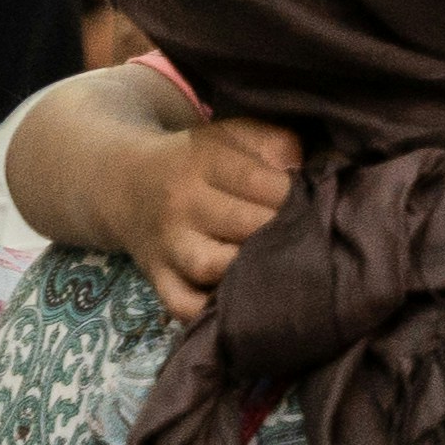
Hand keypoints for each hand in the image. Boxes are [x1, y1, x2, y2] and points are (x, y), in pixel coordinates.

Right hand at [134, 115, 301, 321]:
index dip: (296, 196)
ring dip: (253, 273)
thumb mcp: (233, 133)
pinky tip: (245, 304)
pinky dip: (212, 311)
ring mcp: (167, 246)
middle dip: (285, 235)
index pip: (259, 182)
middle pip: (243, 226)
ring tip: (285, 271)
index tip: (318, 203)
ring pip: (211, 266)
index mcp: (202, 161)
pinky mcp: (157, 279)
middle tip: (314, 241)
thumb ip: (275, 141)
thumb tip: (305, 170)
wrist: (126, 183)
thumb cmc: (200, 159)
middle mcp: (181, 204)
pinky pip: (182, 305)